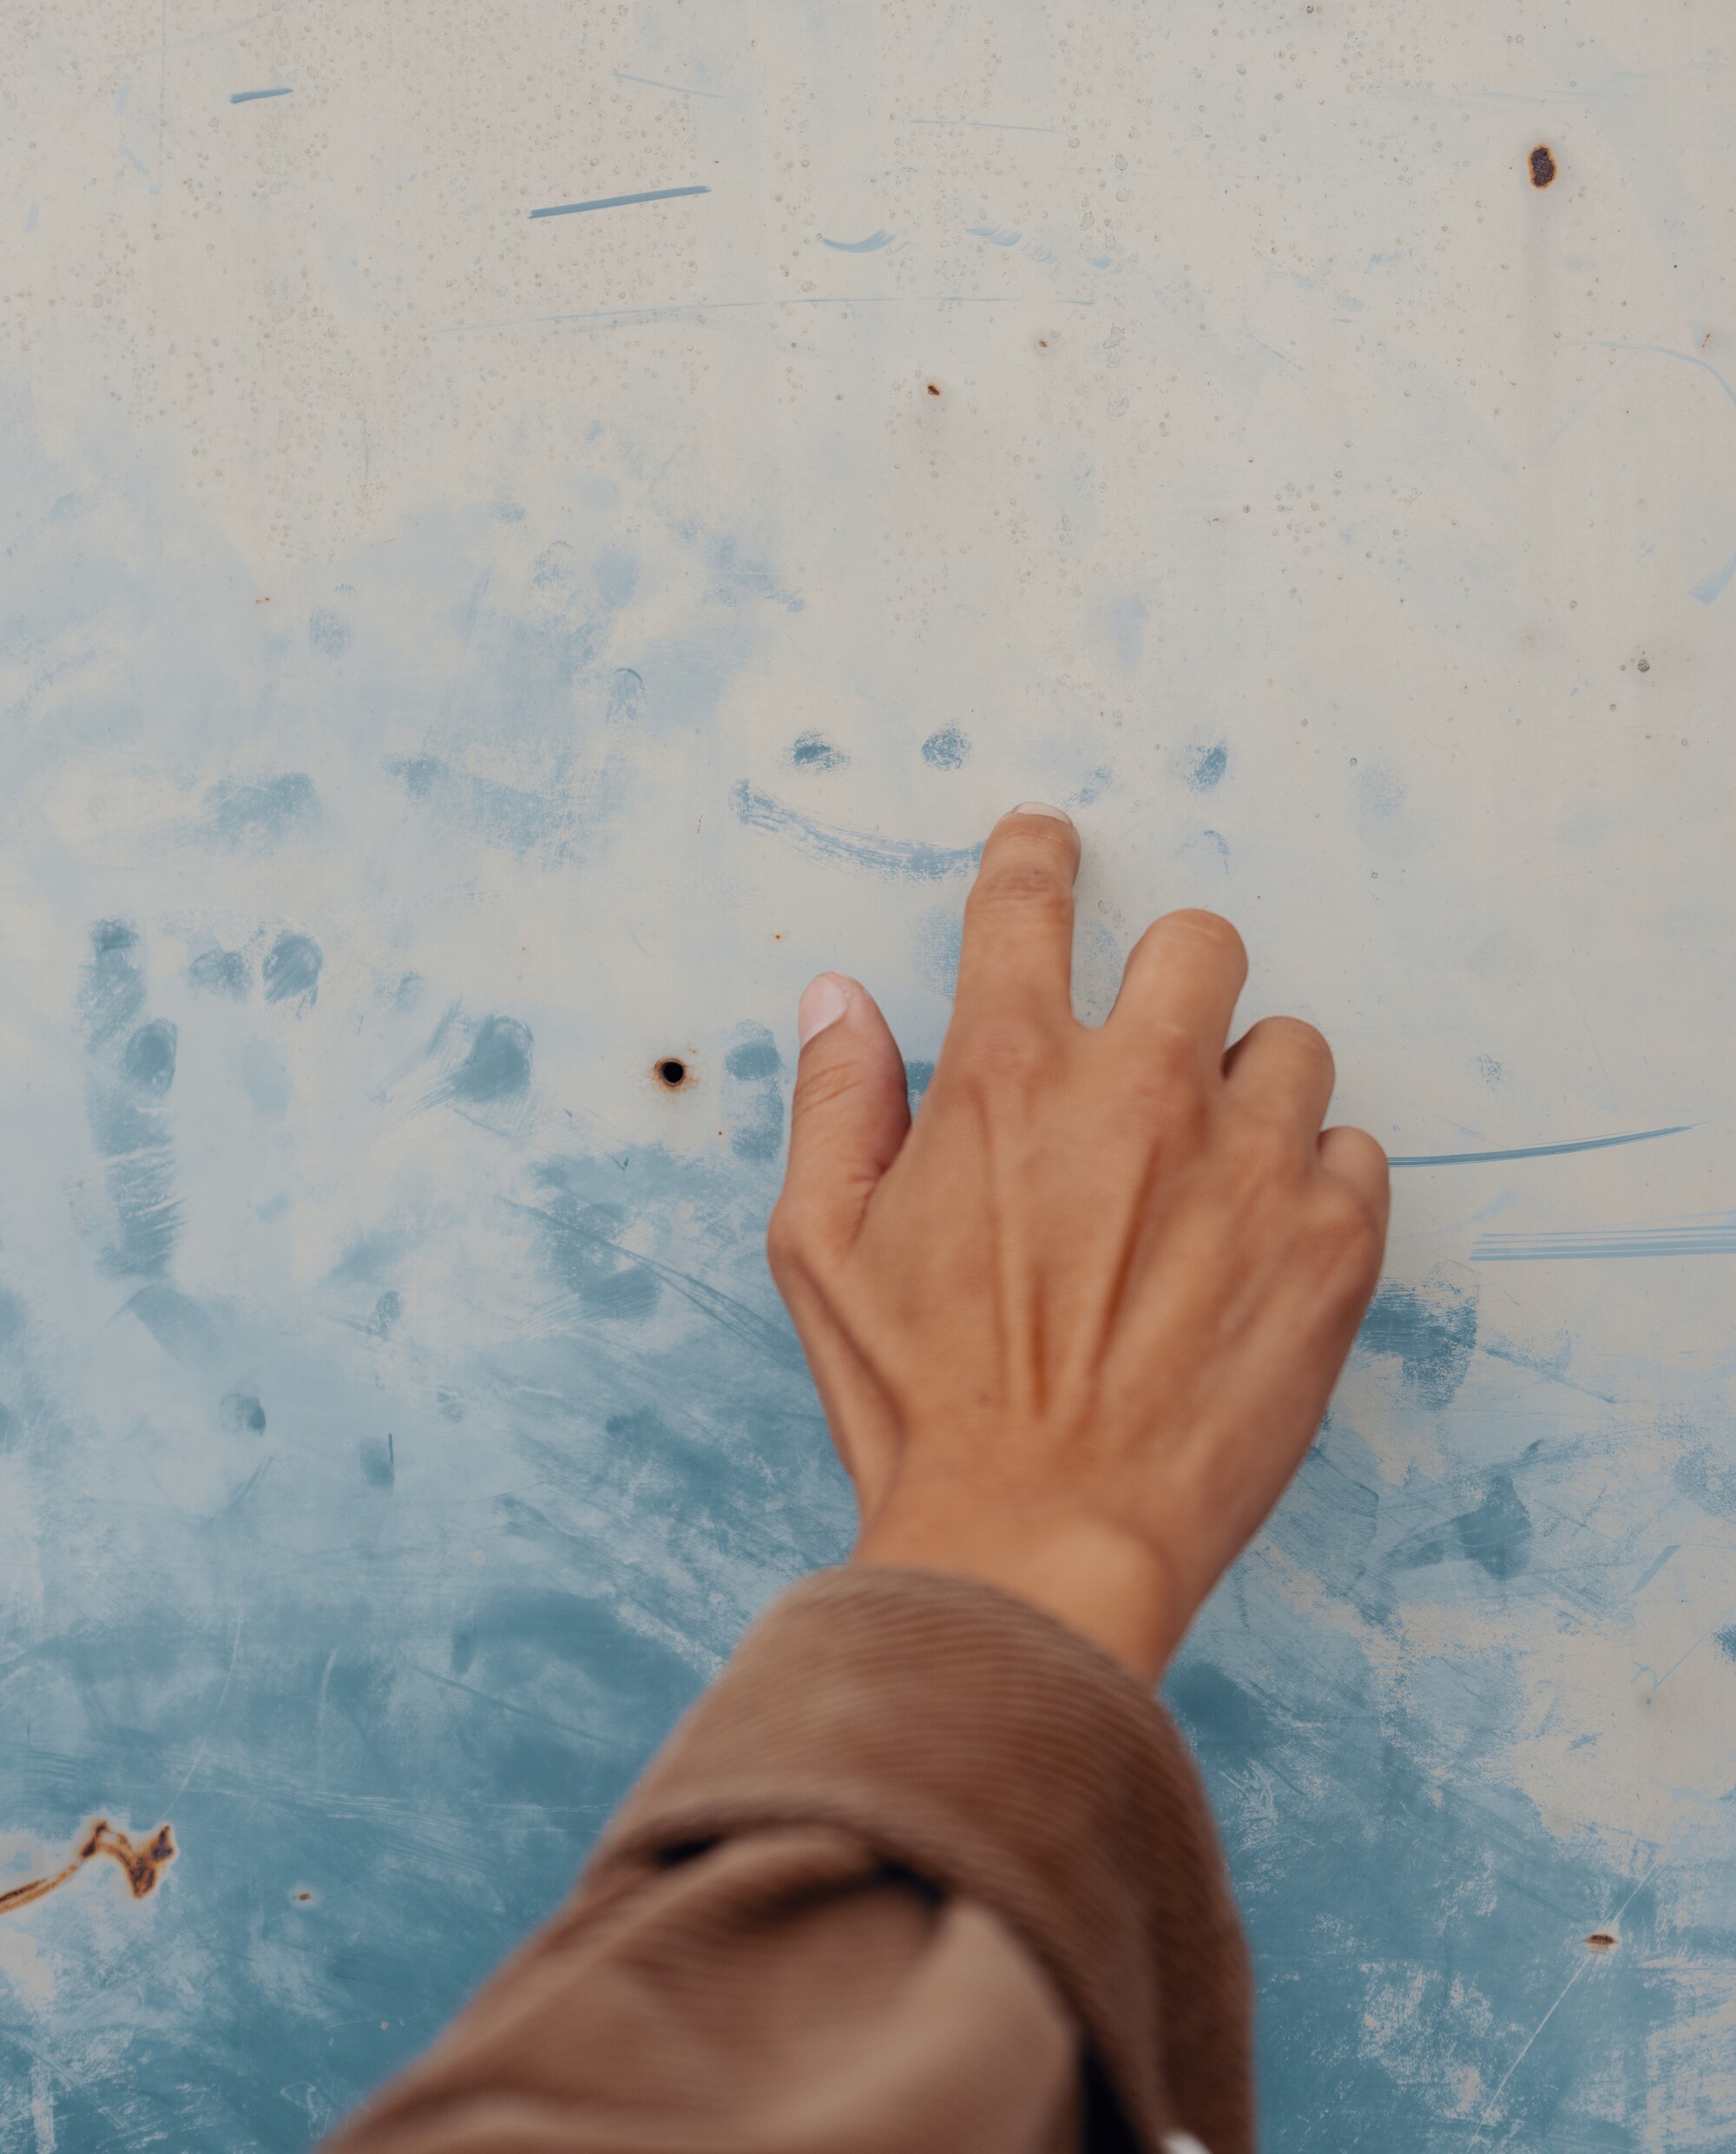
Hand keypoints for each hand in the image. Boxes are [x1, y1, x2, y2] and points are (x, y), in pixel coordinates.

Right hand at [767, 804, 1388, 1682]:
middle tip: (1150, 1055)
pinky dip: (1314, 1186)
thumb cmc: (922, 1407)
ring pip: (1290, 1046)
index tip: (1047, 845)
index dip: (1035, 855)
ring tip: (1205, 1186)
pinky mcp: (1333, 1244)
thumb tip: (842, 1001)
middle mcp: (1138, 1092)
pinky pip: (1355, 1152)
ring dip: (1247, 1096)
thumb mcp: (823, 1250)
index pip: (1026, 902)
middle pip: (1199, 944)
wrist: (1043, 1545)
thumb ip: (836, 1102)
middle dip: (1172, 981)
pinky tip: (1257, 1252)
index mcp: (1005, 1076)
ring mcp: (1249, 1164)